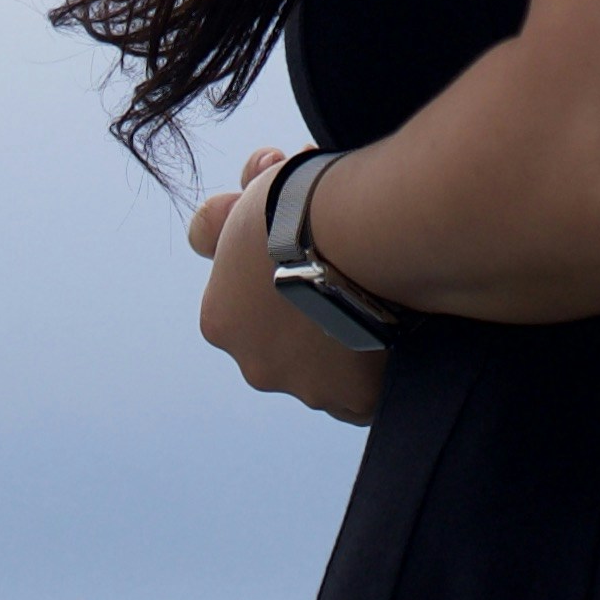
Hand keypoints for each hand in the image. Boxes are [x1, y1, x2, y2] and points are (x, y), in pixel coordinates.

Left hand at [190, 145, 382, 424]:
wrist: (363, 231)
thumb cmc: (304, 205)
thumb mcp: (246, 199)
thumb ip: (222, 220)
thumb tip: (208, 227)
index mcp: (220, 321)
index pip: (242, 309)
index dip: (268, 279)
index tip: (300, 250)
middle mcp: (256, 364)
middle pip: (281, 346)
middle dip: (302, 317)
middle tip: (342, 273)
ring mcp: (307, 387)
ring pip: (323, 372)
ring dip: (341, 343)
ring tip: (377, 298)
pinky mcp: (356, 400)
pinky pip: (362, 394)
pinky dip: (374, 370)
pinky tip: (391, 337)